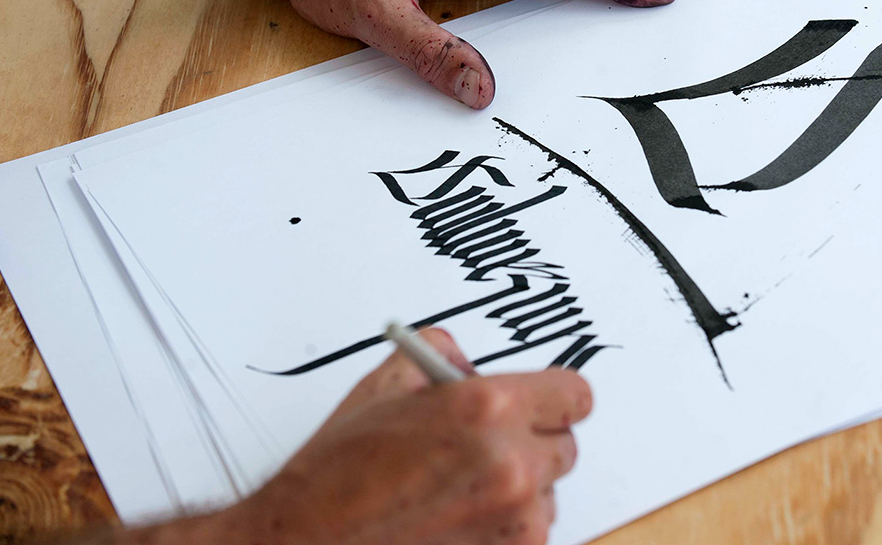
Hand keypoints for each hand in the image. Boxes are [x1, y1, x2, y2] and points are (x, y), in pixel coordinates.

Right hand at [218, 329, 592, 544]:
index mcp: (488, 409)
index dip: (554, 395)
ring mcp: (514, 521)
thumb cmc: (338, 475)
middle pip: (565, 445)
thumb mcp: (387, 385)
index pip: (575, 394)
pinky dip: (503, 525)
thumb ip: (441, 356)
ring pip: (548, 493)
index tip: (542, 400)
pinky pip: (528, 532)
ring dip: (520, 488)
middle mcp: (511, 465)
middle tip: (488, 442)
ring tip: (462, 485)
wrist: (306, 542)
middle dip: (531, 440)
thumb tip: (467, 361)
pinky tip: (457, 515)